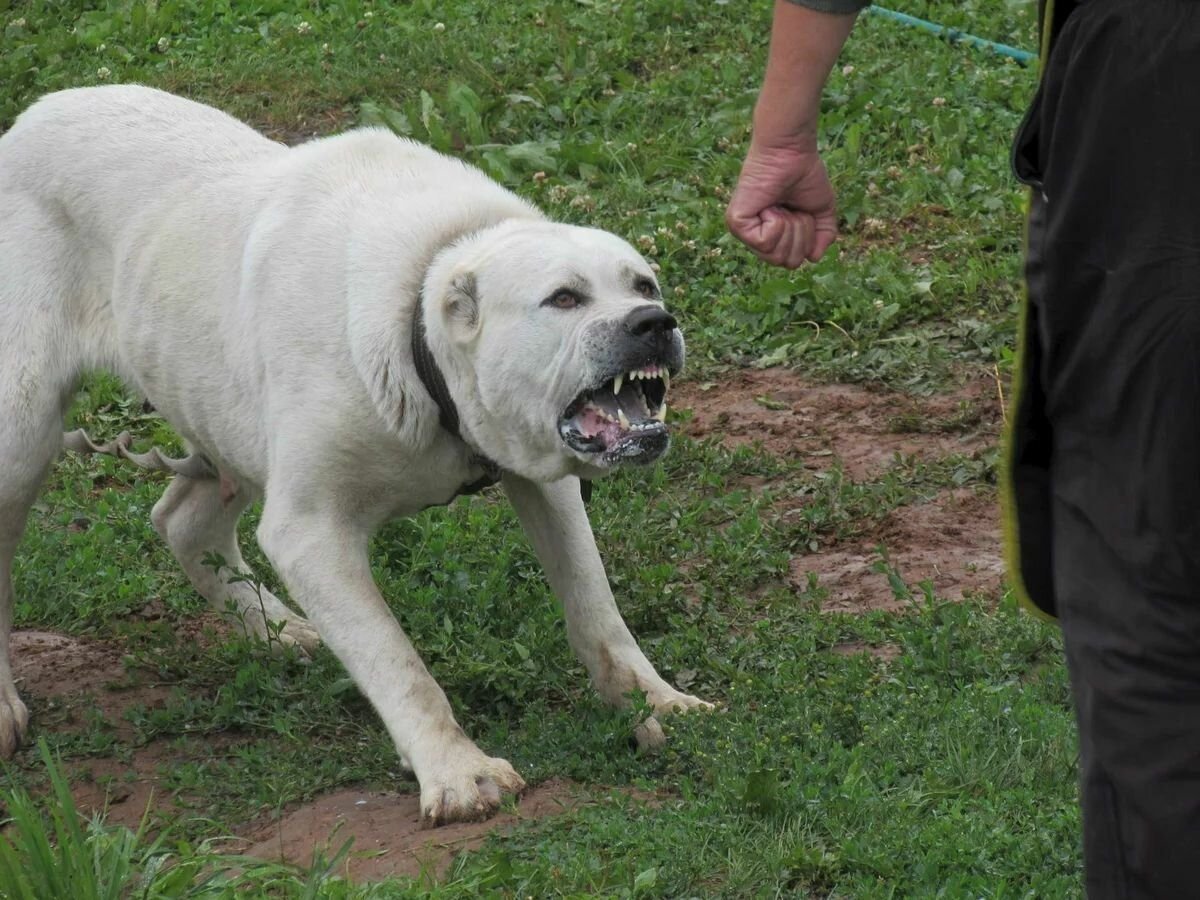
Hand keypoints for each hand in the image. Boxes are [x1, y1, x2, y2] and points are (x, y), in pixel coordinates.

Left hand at [725, 137, 838, 268]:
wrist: (792, 152)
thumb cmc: (804, 175)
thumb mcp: (820, 210)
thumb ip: (823, 236)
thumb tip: (813, 258)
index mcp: (773, 236)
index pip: (793, 262)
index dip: (806, 240)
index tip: (802, 212)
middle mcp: (756, 237)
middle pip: (787, 262)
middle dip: (800, 235)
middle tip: (792, 208)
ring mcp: (744, 232)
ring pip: (775, 255)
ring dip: (789, 227)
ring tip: (780, 205)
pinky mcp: (736, 223)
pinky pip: (764, 242)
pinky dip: (775, 223)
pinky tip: (769, 206)